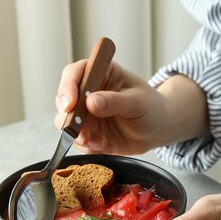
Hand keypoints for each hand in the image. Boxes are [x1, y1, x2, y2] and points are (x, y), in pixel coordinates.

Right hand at [54, 60, 208, 154]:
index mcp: (101, 73)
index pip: (75, 73)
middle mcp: (88, 92)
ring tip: (100, 143)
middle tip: (83, 133)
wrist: (157, 130)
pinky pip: (77, 140)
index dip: (68, 87)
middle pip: (63, 99)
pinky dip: (89, 146)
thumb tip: (91, 103)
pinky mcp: (87, 131)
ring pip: (66, 122)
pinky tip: (107, 146)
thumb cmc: (151, 109)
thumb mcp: (137, 103)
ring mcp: (85, 113)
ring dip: (78, 136)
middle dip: (69, 118)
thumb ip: (115, 102)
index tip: (70, 104)